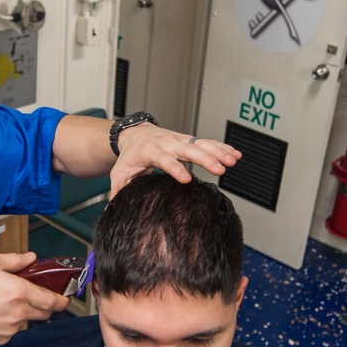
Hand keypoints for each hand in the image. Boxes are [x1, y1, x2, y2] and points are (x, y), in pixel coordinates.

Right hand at [0, 252, 70, 345]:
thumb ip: (13, 259)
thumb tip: (30, 258)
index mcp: (19, 291)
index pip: (52, 300)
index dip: (62, 299)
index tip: (65, 296)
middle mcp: (18, 312)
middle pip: (45, 313)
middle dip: (44, 304)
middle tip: (33, 294)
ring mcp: (10, 328)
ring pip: (27, 321)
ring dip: (23, 312)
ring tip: (2, 301)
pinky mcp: (0, 339)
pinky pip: (12, 330)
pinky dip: (8, 322)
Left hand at [111, 124, 239, 192]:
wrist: (133, 134)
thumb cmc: (128, 157)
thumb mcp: (119, 174)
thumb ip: (118, 192)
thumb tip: (111, 212)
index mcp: (149, 150)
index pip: (163, 158)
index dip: (174, 168)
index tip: (186, 178)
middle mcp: (166, 142)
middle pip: (187, 149)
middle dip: (204, 158)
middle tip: (220, 169)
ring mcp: (179, 140)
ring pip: (201, 143)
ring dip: (218, 151)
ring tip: (233, 161)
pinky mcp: (188, 140)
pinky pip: (207, 142)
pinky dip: (222, 147)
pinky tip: (235, 154)